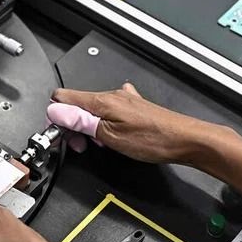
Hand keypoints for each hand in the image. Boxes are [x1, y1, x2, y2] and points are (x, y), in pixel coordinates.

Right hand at [48, 83, 217, 164]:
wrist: (186, 140)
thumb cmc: (154, 139)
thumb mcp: (110, 135)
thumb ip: (80, 122)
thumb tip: (55, 111)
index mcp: (102, 101)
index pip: (62, 98)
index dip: (56, 117)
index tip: (61, 134)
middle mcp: (112, 96)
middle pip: (75, 105)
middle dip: (72, 126)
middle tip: (80, 145)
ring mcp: (123, 100)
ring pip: (91, 110)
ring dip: (88, 128)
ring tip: (98, 144)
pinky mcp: (132, 108)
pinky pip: (108, 112)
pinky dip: (103, 124)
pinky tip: (111, 135)